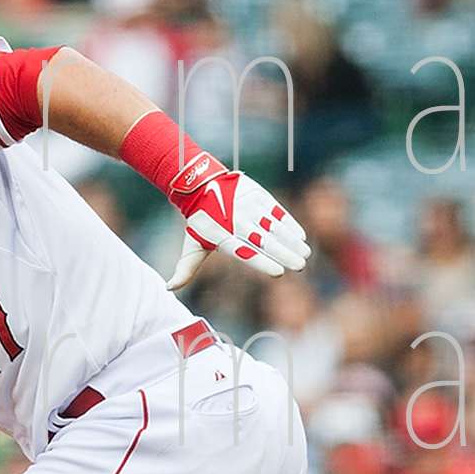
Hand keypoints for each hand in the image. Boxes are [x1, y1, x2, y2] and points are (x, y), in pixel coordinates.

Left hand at [164, 153, 310, 290]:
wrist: (201, 184)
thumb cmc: (200, 221)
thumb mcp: (191, 245)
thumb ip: (185, 269)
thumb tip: (168, 289)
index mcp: (223, 238)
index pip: (246, 254)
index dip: (263, 263)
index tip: (279, 273)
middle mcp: (237, 223)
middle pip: (264, 242)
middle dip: (284, 254)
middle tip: (300, 266)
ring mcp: (248, 208)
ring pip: (274, 227)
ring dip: (291, 241)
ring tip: (305, 254)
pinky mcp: (257, 195)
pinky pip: (276, 211)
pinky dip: (289, 223)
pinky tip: (300, 236)